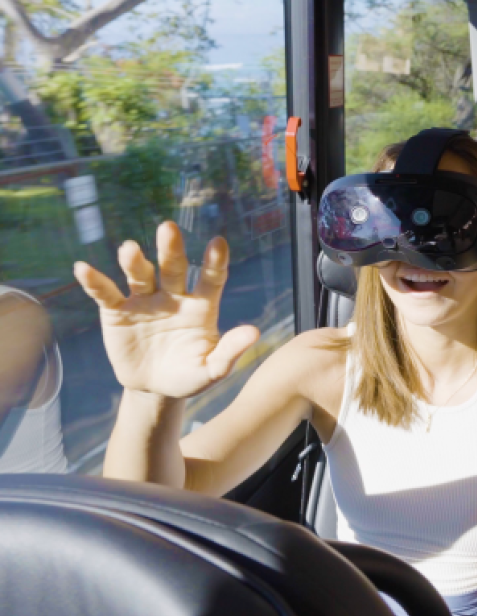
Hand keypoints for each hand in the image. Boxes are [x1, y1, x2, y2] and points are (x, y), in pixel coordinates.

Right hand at [74, 222, 259, 398]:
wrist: (154, 388)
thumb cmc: (188, 375)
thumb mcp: (211, 370)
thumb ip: (230, 352)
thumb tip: (254, 332)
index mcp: (201, 306)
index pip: (211, 279)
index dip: (214, 261)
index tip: (219, 242)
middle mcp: (173, 296)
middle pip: (173, 268)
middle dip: (170, 249)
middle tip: (168, 227)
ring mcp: (144, 300)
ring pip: (140, 274)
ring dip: (134, 261)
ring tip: (129, 249)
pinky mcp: (117, 311)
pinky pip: (105, 293)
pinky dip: (94, 281)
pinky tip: (83, 269)